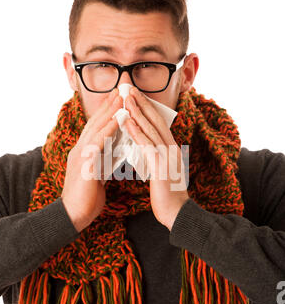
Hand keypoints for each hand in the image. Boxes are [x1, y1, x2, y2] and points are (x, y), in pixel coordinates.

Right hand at [61, 89, 122, 231]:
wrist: (73, 216)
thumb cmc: (86, 198)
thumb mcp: (96, 176)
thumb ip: (102, 162)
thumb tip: (114, 155)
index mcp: (83, 152)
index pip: (96, 128)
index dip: (107, 112)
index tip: (119, 99)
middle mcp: (80, 149)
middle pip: (96, 122)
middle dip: (109, 104)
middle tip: (121, 88)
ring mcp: (81, 155)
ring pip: (97, 127)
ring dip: (110, 111)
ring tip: (122, 97)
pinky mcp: (85, 163)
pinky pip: (99, 142)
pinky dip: (109, 128)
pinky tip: (120, 119)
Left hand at [124, 87, 188, 230]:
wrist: (178, 214)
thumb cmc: (168, 196)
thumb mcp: (164, 171)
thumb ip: (157, 158)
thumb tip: (147, 150)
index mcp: (172, 149)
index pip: (158, 123)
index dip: (147, 108)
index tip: (135, 96)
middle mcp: (172, 148)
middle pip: (156, 120)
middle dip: (142, 103)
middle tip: (129, 88)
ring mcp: (168, 156)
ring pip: (151, 128)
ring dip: (138, 111)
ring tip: (126, 98)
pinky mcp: (161, 165)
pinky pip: (146, 144)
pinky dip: (136, 131)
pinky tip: (126, 121)